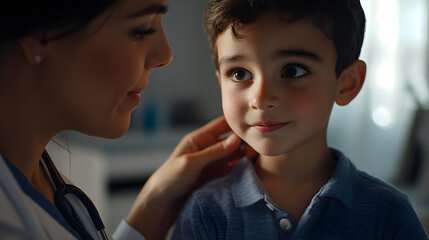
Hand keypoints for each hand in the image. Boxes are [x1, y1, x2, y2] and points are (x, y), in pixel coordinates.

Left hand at [126, 116, 255, 239]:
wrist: (162, 203)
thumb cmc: (170, 179)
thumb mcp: (190, 163)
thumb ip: (213, 151)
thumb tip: (236, 138)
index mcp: (200, 139)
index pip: (223, 125)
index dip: (238, 123)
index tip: (254, 125)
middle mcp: (209, 148)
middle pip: (233, 140)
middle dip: (246, 141)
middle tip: (260, 145)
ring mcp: (215, 163)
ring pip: (236, 154)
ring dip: (247, 155)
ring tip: (259, 157)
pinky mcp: (218, 177)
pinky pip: (234, 169)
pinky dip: (244, 168)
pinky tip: (253, 168)